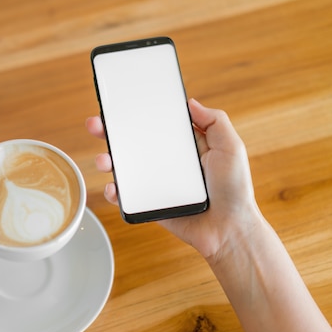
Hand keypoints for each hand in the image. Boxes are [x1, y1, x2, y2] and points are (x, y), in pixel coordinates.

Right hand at [85, 98, 261, 259]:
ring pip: (123, 168)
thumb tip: (190, 102)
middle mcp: (164, 161)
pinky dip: (113, 191)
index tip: (119, 104)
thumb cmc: (234, 189)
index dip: (135, 114)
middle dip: (109, 132)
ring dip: (106, 161)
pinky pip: (125, 196)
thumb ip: (215, 121)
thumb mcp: (231, 147)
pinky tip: (113, 187)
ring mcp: (154, 183)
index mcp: (181, 145)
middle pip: (131, 143)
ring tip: (103, 160)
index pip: (153, 124)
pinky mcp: (148, 203)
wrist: (229, 228)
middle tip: (96, 124)